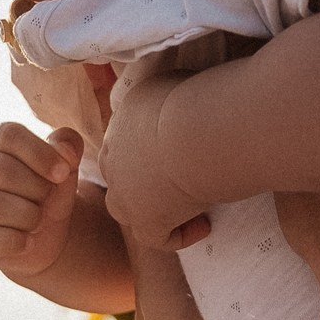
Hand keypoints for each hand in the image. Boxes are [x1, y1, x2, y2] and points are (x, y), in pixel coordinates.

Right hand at [0, 122, 84, 279]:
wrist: (41, 237)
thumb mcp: (63, 169)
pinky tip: (26, 242)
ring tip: (38, 221)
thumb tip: (65, 147)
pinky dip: (12, 241)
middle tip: (47, 200)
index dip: (39, 153)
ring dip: (26, 216)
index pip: (8, 135)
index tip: (62, 173)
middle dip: (35, 188)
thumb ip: (68, 146)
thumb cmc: (48, 195)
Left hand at [97, 72, 212, 250]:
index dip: (146, 147)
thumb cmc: (195, 99)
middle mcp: (115, 156)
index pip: (125, 140)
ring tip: (186, 204)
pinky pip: (157, 237)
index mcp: (122, 119)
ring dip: (151, 207)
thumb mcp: (173, 81)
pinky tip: (205, 224)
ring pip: (125, 207)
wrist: (197, 131)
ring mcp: (125, 192)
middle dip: (141, 178)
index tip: (177, 148)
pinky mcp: (146, 220)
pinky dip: (180, 234)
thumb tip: (178, 98)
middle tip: (176, 177)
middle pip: (119, 173)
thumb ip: (167, 95)